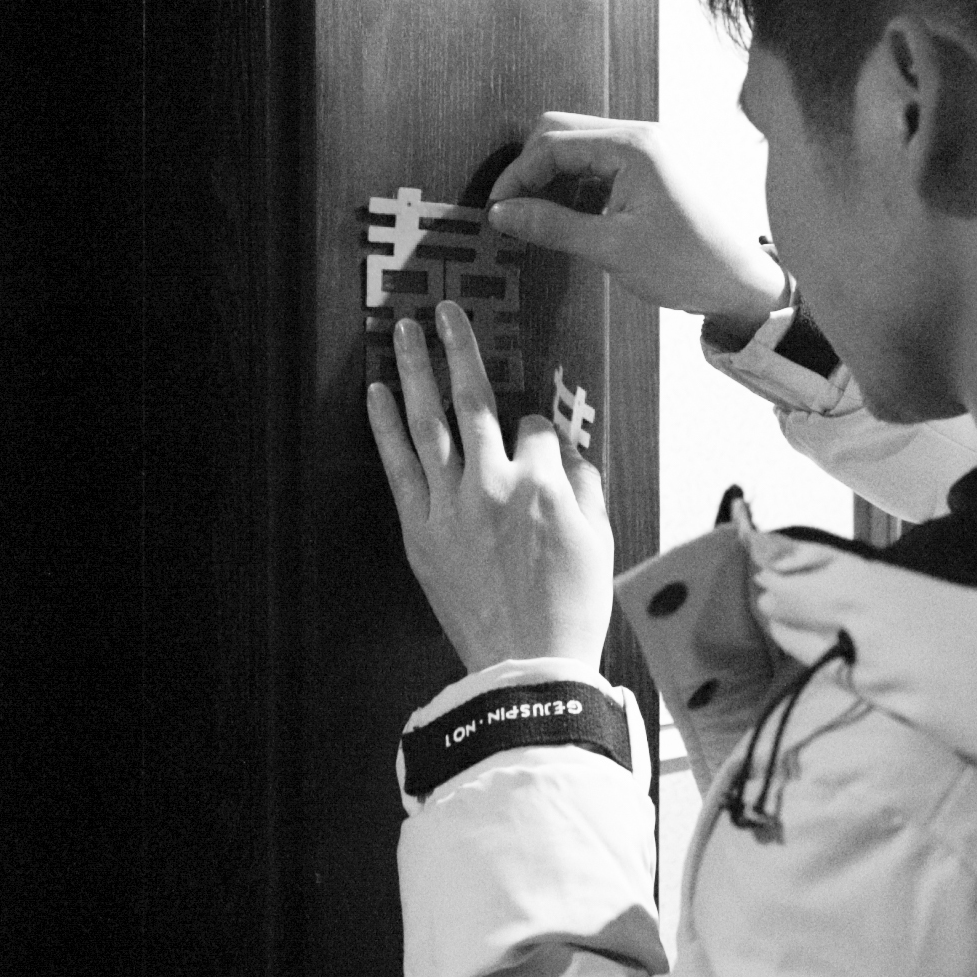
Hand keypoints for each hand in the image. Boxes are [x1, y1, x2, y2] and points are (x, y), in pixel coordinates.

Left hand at [366, 300, 613, 672]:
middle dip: (460, 348)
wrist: (526, 665)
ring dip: (415, 370)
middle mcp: (495, 482)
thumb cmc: (571, 607)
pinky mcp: (421, 530)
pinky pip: (400, 466)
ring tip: (401, 330)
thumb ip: (584, 482)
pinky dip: (385, 427)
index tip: (536, 440)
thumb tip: (564, 447)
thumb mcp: (600, 538)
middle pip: (475, 399)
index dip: (539, 428)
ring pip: (430, 421)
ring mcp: (452, 504)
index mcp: (545, 483)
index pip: (537, 426)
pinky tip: (376, 393)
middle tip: (446, 310)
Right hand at [488, 112, 786, 332]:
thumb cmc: (687, 265)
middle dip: (530, 169)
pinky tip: (565, 219)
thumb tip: (501, 213)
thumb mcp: (612, 248)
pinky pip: (596, 165)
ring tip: (535, 220)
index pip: (553, 143)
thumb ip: (552, 225)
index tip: (496, 210)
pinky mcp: (648, 171)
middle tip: (511, 212)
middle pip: (561, 132)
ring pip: (576, 148)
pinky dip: (573, 187)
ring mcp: (645, 152)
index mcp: (633, 146)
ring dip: (551, 178)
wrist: (739, 283)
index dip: (517, 176)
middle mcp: (639, 137)